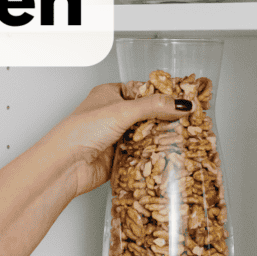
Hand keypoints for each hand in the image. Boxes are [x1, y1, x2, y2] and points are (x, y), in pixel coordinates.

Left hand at [50, 82, 191, 197]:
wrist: (65, 165)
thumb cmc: (81, 131)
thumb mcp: (122, 111)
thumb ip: (154, 106)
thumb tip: (181, 104)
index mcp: (110, 94)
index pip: (144, 90)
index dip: (164, 95)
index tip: (186, 99)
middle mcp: (113, 114)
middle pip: (147, 114)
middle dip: (166, 119)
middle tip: (191, 121)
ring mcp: (116, 136)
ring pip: (146, 134)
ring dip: (161, 138)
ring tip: (186, 138)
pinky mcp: (119, 157)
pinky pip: (142, 154)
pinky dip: (154, 154)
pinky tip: (169, 154)